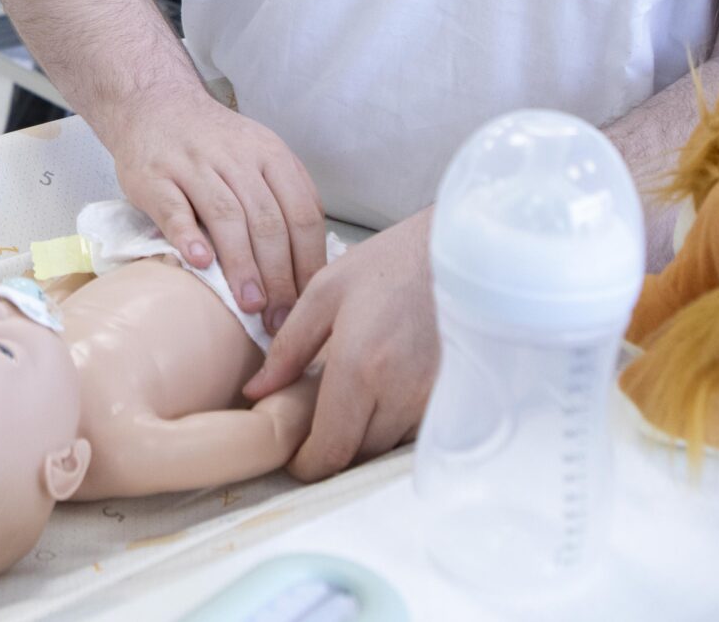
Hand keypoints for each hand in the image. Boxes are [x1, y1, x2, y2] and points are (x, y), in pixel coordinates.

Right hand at [105, 86, 328, 332]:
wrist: (154, 104)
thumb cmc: (214, 145)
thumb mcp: (260, 156)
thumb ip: (286, 198)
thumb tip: (310, 267)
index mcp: (270, 155)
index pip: (302, 213)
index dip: (308, 261)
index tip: (308, 302)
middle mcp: (235, 157)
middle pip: (267, 220)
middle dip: (278, 274)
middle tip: (279, 317)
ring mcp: (193, 164)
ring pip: (226, 216)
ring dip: (241, 263)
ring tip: (250, 303)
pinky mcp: (155, 176)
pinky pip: (174, 208)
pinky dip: (188, 236)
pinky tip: (200, 263)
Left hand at [243, 212, 439, 480]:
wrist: (462, 254)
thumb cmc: (390, 264)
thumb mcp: (326, 292)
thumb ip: (288, 347)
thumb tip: (256, 391)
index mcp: (360, 367)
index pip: (331, 449)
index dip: (307, 465)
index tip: (293, 457)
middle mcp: (399, 394)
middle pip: (357, 455)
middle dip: (331, 448)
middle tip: (314, 420)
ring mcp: (431, 401)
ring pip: (385, 447)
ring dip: (362, 436)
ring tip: (349, 398)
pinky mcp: (453, 400)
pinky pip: (413, 432)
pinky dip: (391, 424)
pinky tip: (382, 391)